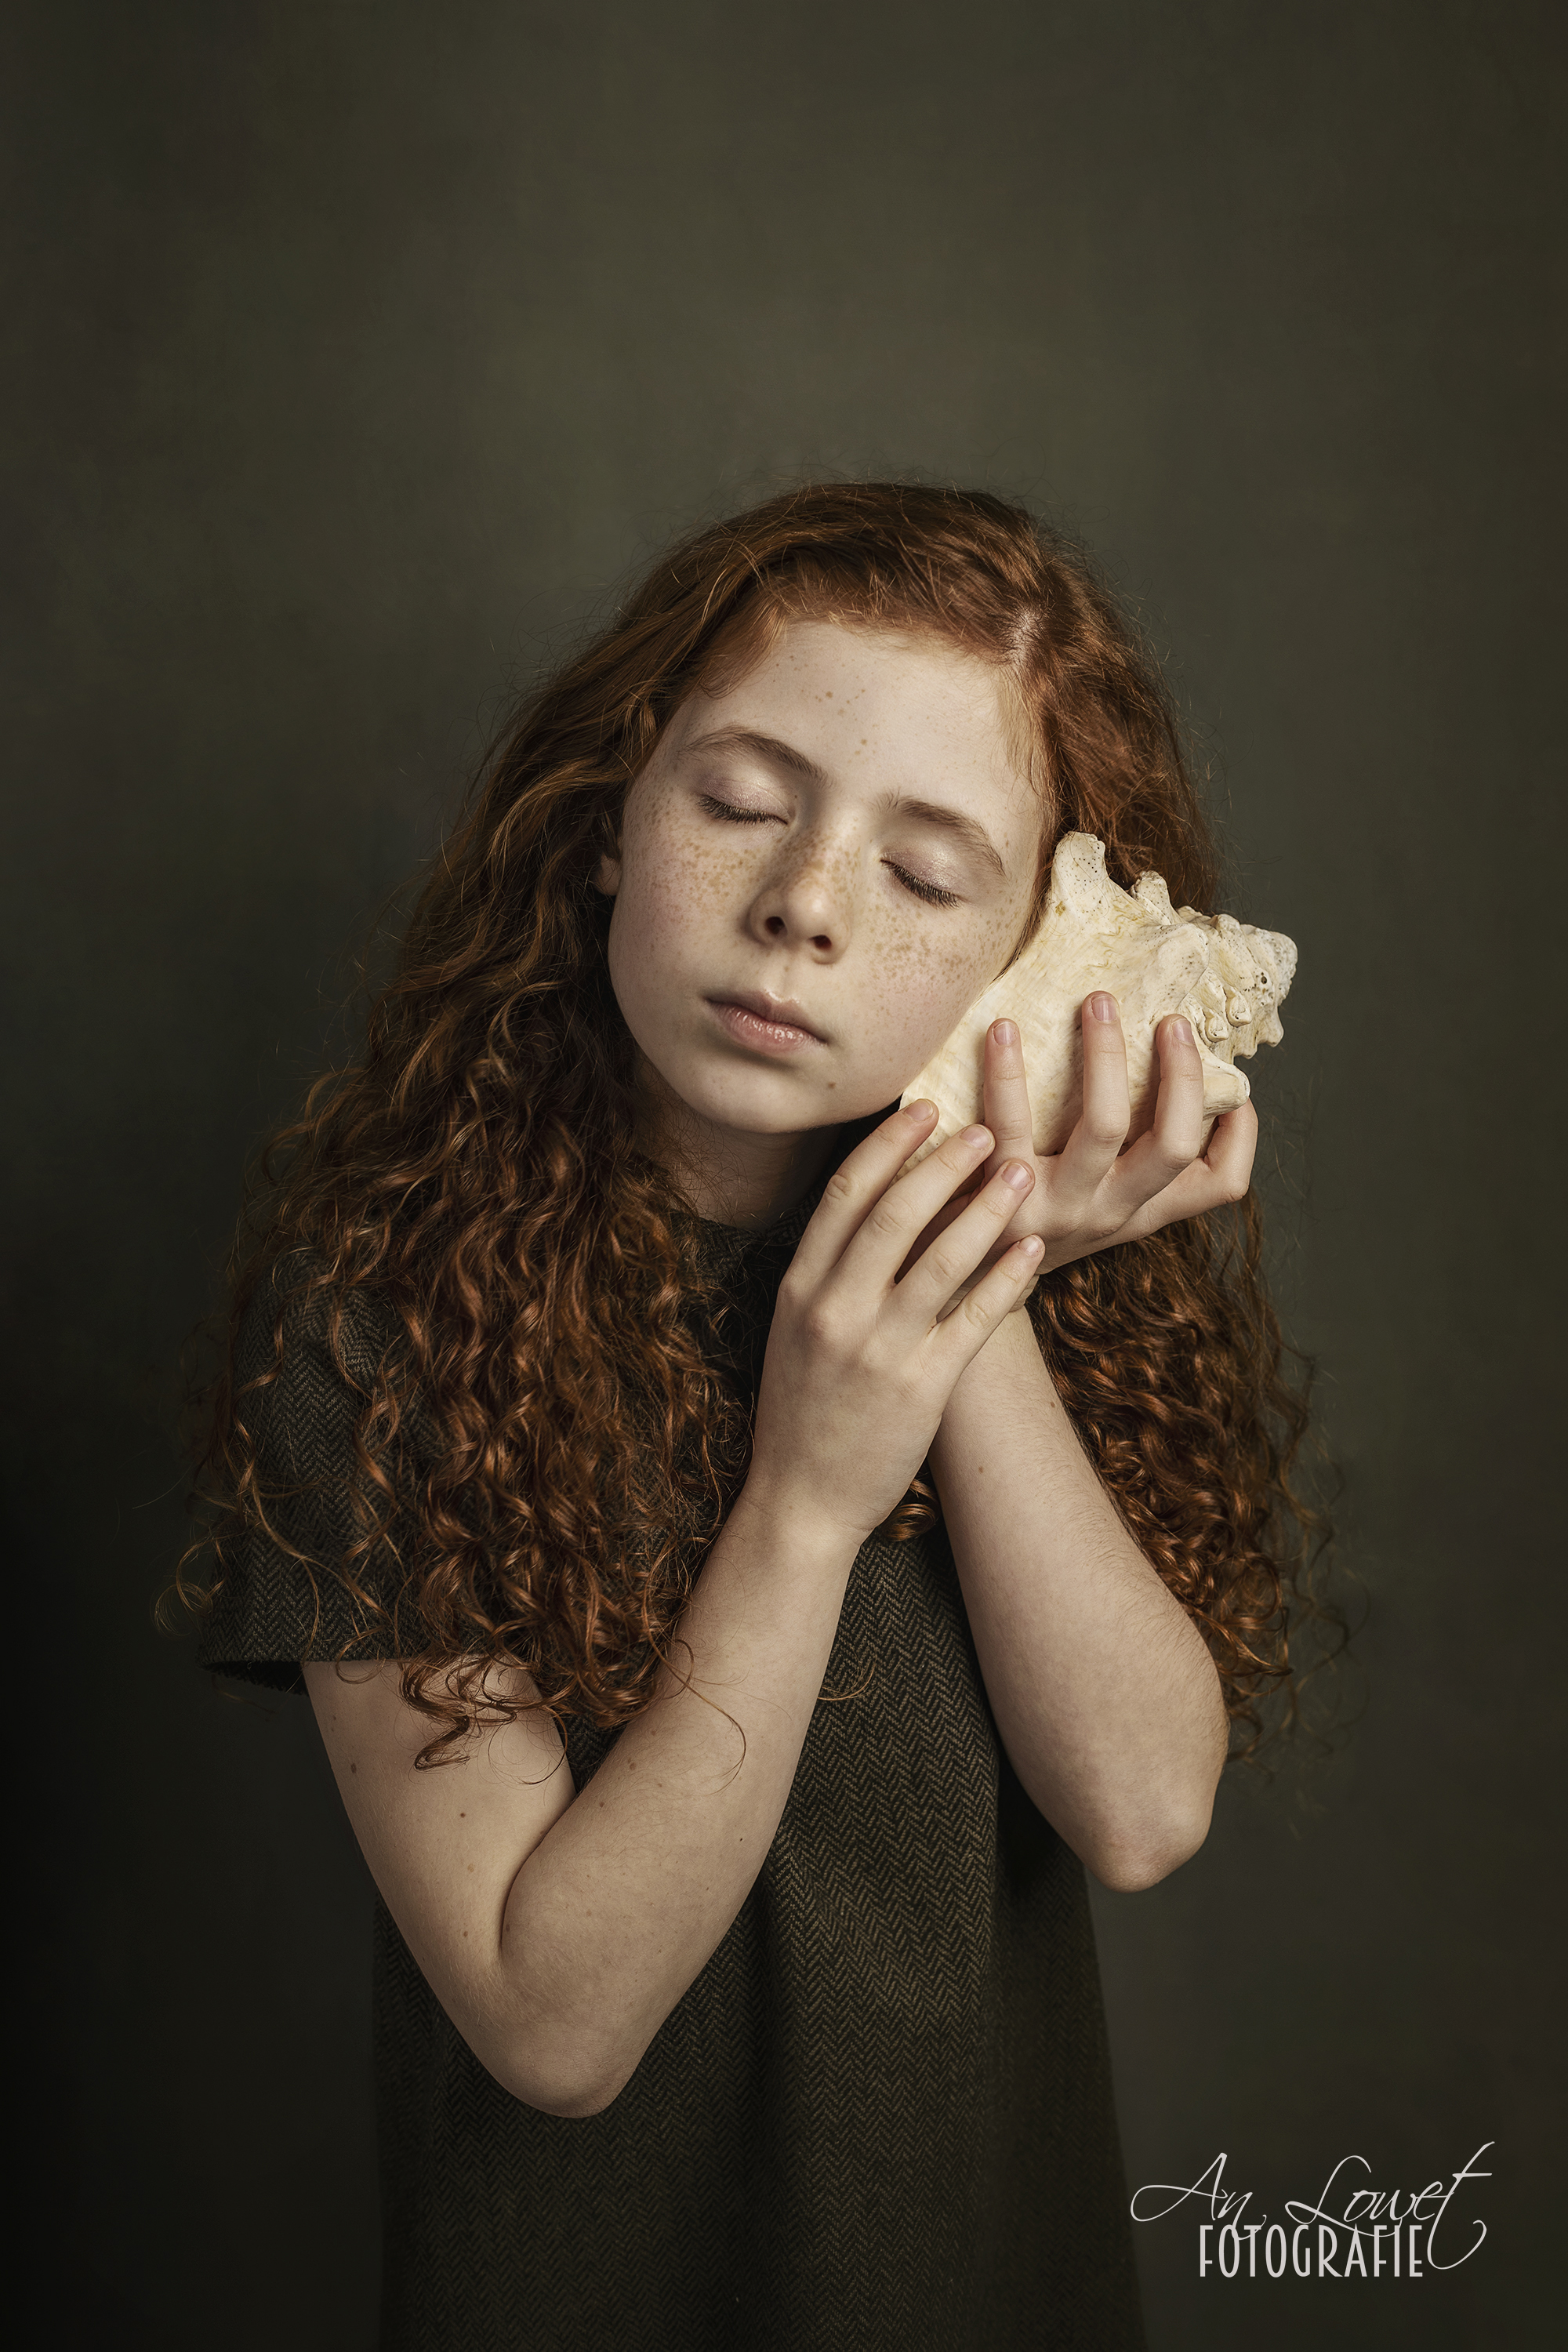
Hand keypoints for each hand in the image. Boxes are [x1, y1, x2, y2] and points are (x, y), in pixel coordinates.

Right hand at [747, 1102, 1044, 1544]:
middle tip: (986, 1129)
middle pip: (896, 1213)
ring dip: (988, 1208)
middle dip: (945, 1162)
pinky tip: (1035, 1250)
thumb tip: (878, 1202)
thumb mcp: (795, 1328)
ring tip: (1023, 1173)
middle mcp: (834, 1309)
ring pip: (943, 1258)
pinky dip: (1008, 1279)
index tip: (924, 1107)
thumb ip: (828, 1269)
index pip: (844, 1194)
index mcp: (800, 1287)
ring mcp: (878, 1349)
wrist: (801, 1499)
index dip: (888, 1144)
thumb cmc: (803, 1408)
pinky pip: (974, 1319)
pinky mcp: (921, 1387)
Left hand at [918, 994, 1257, 1302]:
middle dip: (1181, 1075)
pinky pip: (1009, 1124)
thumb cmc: (1023, 1218)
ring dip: (1105, 1057)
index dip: (1241, 1135)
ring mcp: (1057, 1209)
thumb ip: (1122, 1159)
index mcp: (1137, 1210)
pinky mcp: (997, 1198)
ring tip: (1098, 1001)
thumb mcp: (1089, 1203)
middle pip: (1174, 1145)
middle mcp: (1108, 1213)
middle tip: (1171, 1020)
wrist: (949, 1281)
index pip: (1220, 1184)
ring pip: (1105, 1126)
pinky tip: (1001, 1030)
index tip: (1235, 1087)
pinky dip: (1005, 1074)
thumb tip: (1161, 1076)